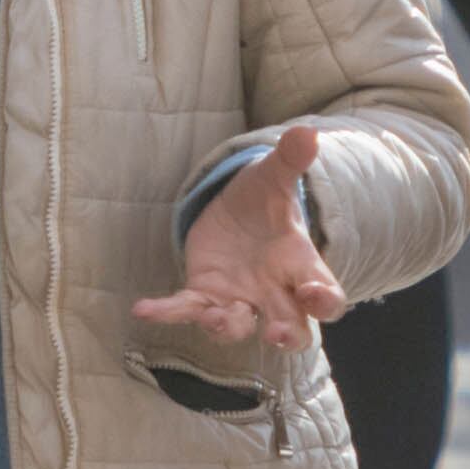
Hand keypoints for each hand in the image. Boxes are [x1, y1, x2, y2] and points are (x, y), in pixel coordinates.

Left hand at [135, 124, 346, 351]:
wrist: (235, 211)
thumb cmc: (265, 202)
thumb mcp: (274, 178)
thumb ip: (290, 160)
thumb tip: (308, 133)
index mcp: (301, 267)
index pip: (326, 295)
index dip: (325, 301)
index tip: (316, 296)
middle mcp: (274, 292)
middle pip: (292, 328)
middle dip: (287, 335)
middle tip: (277, 335)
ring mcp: (238, 298)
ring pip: (238, 326)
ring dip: (227, 327)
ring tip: (213, 317)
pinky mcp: (204, 295)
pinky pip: (187, 309)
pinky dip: (166, 312)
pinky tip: (143, 308)